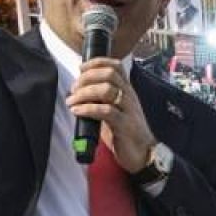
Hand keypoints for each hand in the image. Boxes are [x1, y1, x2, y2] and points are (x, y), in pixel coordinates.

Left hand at [68, 58, 155, 172]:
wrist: (143, 153)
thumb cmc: (124, 132)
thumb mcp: (113, 110)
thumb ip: (100, 100)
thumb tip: (75, 92)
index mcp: (127, 90)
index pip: (116, 66)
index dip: (97, 62)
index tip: (81, 68)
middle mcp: (129, 96)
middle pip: (109, 74)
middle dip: (87, 78)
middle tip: (73, 89)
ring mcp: (128, 109)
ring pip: (107, 90)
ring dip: (84, 93)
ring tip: (72, 101)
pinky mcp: (125, 125)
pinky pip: (106, 111)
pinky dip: (87, 109)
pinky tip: (77, 112)